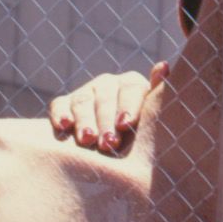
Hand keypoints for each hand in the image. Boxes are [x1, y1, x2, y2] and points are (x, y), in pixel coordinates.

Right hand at [48, 61, 167, 153]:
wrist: (117, 154)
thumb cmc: (142, 139)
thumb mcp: (154, 119)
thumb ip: (157, 96)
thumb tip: (163, 67)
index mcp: (132, 85)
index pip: (130, 89)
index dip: (128, 106)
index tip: (126, 125)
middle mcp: (108, 85)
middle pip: (105, 98)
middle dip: (106, 121)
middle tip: (109, 143)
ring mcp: (85, 93)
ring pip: (83, 102)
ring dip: (85, 121)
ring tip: (87, 140)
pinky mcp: (64, 105)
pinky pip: (60, 105)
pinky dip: (60, 115)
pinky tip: (63, 126)